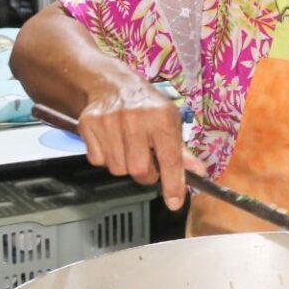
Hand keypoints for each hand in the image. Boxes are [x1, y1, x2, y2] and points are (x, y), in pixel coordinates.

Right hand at [76, 78, 203, 210]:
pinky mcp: (89, 124)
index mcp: (162, 118)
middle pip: (139, 170)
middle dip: (146, 174)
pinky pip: (98, 160)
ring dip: (125, 166)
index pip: (170, 159)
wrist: (114, 86)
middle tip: (147, 161)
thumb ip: (182, 152)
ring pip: (117, 169)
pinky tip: (113, 142)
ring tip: (129, 148)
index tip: (174, 202)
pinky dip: (106, 158)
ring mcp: (110, 121)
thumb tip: (198, 173)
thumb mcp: (171, 122)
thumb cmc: (147, 107)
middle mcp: (136, 118)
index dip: (173, 184)